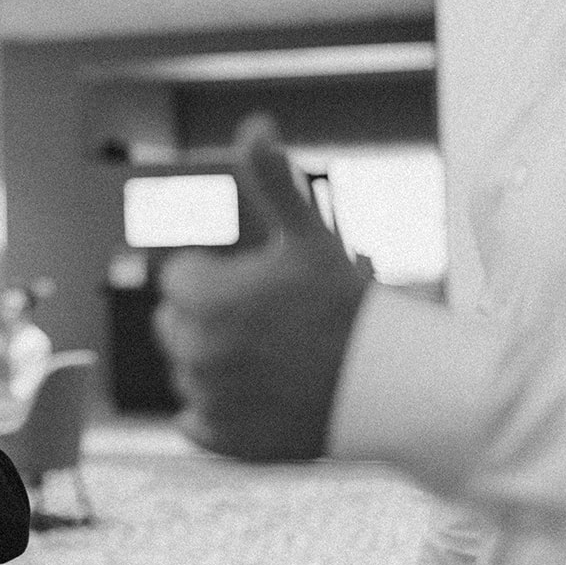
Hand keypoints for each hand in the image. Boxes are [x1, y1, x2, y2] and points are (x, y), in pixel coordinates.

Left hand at [154, 114, 368, 460]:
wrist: (391, 387)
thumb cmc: (347, 305)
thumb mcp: (308, 237)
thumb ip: (271, 181)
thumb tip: (255, 122)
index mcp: (201, 299)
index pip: (178, 279)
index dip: (220, 276)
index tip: (261, 284)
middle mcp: (193, 353)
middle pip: (174, 326)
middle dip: (210, 317)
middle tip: (267, 321)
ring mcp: (206, 401)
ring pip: (188, 372)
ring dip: (217, 362)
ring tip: (272, 359)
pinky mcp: (222, 442)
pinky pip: (198, 421)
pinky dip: (222, 411)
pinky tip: (263, 397)